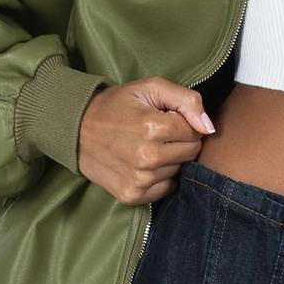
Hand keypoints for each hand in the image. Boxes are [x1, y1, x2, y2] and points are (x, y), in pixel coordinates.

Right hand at [77, 76, 215, 205]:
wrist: (75, 128)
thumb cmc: (117, 105)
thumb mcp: (150, 88)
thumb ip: (186, 100)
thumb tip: (208, 128)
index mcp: (153, 127)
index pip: (195, 131)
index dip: (184, 123)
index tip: (167, 118)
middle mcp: (147, 157)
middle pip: (191, 153)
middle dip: (181, 141)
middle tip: (158, 133)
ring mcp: (139, 179)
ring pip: (179, 170)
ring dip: (170, 159)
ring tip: (148, 147)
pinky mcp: (131, 195)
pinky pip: (166, 189)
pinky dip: (161, 178)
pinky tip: (145, 164)